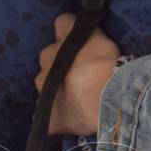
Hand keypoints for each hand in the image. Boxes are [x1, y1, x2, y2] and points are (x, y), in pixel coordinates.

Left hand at [35, 14, 120, 135]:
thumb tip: (78, 32)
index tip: (82, 40)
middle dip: (63, 65)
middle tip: (83, 71)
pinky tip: (75, 118)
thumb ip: (85, 35)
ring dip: (61, 90)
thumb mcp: (97, 36)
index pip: (60, 28)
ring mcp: (44, 96)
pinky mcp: (51, 121)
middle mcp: (43, 69)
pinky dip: (62, 118)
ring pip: (49, 89)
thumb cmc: (104, 63)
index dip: (71, 33)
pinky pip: (55, 119)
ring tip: (81, 95)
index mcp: (54, 47)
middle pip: (51, 61)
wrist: (107, 98)